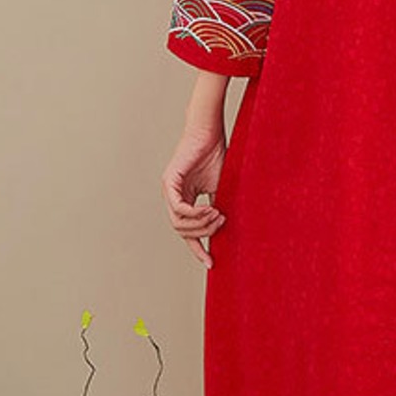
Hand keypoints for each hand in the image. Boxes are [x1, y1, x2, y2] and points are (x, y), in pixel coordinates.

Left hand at [161, 122, 227, 267]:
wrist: (210, 133)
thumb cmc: (216, 155)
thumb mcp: (221, 189)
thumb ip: (218, 208)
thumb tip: (226, 230)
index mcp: (184, 200)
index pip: (187, 232)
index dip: (198, 249)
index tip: (211, 262)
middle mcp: (173, 198)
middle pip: (183, 231)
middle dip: (204, 232)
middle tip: (222, 221)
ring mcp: (169, 190)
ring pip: (179, 224)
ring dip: (201, 223)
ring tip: (218, 213)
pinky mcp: (169, 182)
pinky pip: (179, 209)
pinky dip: (195, 213)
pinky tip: (210, 209)